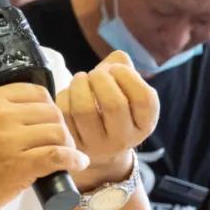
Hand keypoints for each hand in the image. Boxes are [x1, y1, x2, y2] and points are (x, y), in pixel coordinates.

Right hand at [0, 83, 88, 209]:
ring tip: (66, 155)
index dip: (50, 107)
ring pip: (58, 132)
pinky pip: (57, 155)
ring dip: (68, 144)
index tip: (50, 122)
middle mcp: (3, 115)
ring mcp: (11, 140)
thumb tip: (31, 119)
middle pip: (52, 112)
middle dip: (61, 127)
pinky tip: (76, 163)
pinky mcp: (19, 166)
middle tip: (60, 143)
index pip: (37, 92)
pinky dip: (73, 159)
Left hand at [57, 50, 158, 188]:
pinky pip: (65, 114)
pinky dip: (64, 95)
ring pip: (85, 109)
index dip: (128, 76)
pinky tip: (70, 93)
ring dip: (80, 84)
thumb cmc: (112, 108)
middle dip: (101, 78)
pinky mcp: (73, 145)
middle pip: (114, 104)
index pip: (144, 99)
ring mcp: (98, 145)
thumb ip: (124, 68)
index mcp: (145, 124)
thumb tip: (117, 58)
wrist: (100, 151)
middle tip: (96, 74)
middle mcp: (124, 138)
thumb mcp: (126, 91)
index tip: (117, 69)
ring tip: (81, 79)